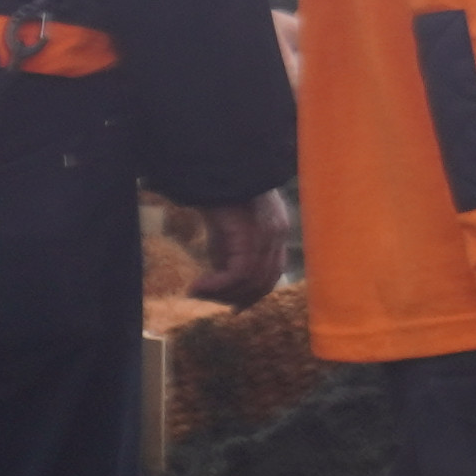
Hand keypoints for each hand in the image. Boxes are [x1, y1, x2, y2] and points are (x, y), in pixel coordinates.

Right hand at [181, 191, 288, 307]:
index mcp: (277, 230)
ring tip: (197, 291)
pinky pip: (239, 273)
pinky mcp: (251, 235)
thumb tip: (220, 282)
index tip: (234, 307)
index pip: (273, 273)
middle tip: (208, 298)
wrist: (213, 168)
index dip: (254, 293)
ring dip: (222, 293)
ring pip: (252, 281)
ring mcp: (267, 234)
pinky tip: (197, 286)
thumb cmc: (215, 194)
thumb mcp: (226, 228)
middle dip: (237, 297)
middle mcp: (277, 234)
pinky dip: (218, 285)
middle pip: (265, 281)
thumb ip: (229, 253)